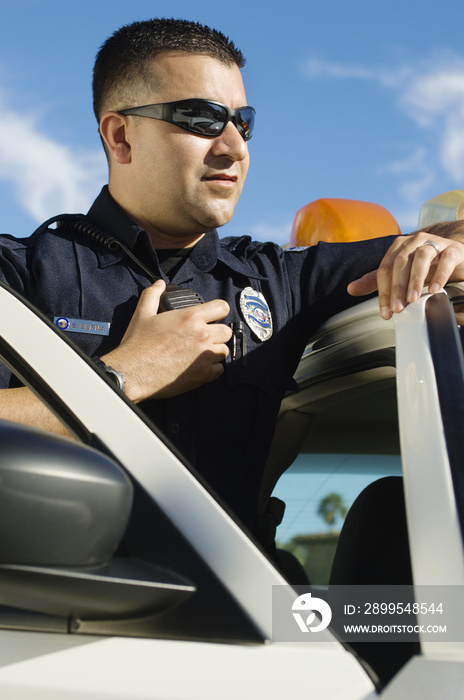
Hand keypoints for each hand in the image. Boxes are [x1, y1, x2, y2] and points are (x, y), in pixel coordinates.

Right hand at [102, 280, 231, 401]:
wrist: (132, 372)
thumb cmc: (137, 344)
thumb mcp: (142, 314)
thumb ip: (153, 295)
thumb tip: (159, 284)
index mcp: (190, 317)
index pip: (222, 307)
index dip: (218, 311)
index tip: (213, 317)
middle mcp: (202, 335)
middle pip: (226, 331)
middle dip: (218, 333)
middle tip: (205, 338)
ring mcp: (204, 356)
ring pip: (224, 351)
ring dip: (215, 351)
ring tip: (201, 353)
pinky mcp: (202, 375)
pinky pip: (219, 370)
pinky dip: (212, 369)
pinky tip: (199, 367)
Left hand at [347, 231, 463, 318]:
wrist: (456, 256)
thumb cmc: (426, 267)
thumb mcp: (401, 275)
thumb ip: (377, 281)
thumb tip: (350, 289)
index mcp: (399, 247)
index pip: (385, 269)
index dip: (384, 291)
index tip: (385, 312)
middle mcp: (415, 241)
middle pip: (401, 263)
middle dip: (397, 288)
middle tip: (397, 309)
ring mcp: (435, 243)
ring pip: (422, 257)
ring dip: (415, 279)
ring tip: (413, 299)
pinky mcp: (454, 249)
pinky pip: (447, 258)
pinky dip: (440, 274)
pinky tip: (434, 289)